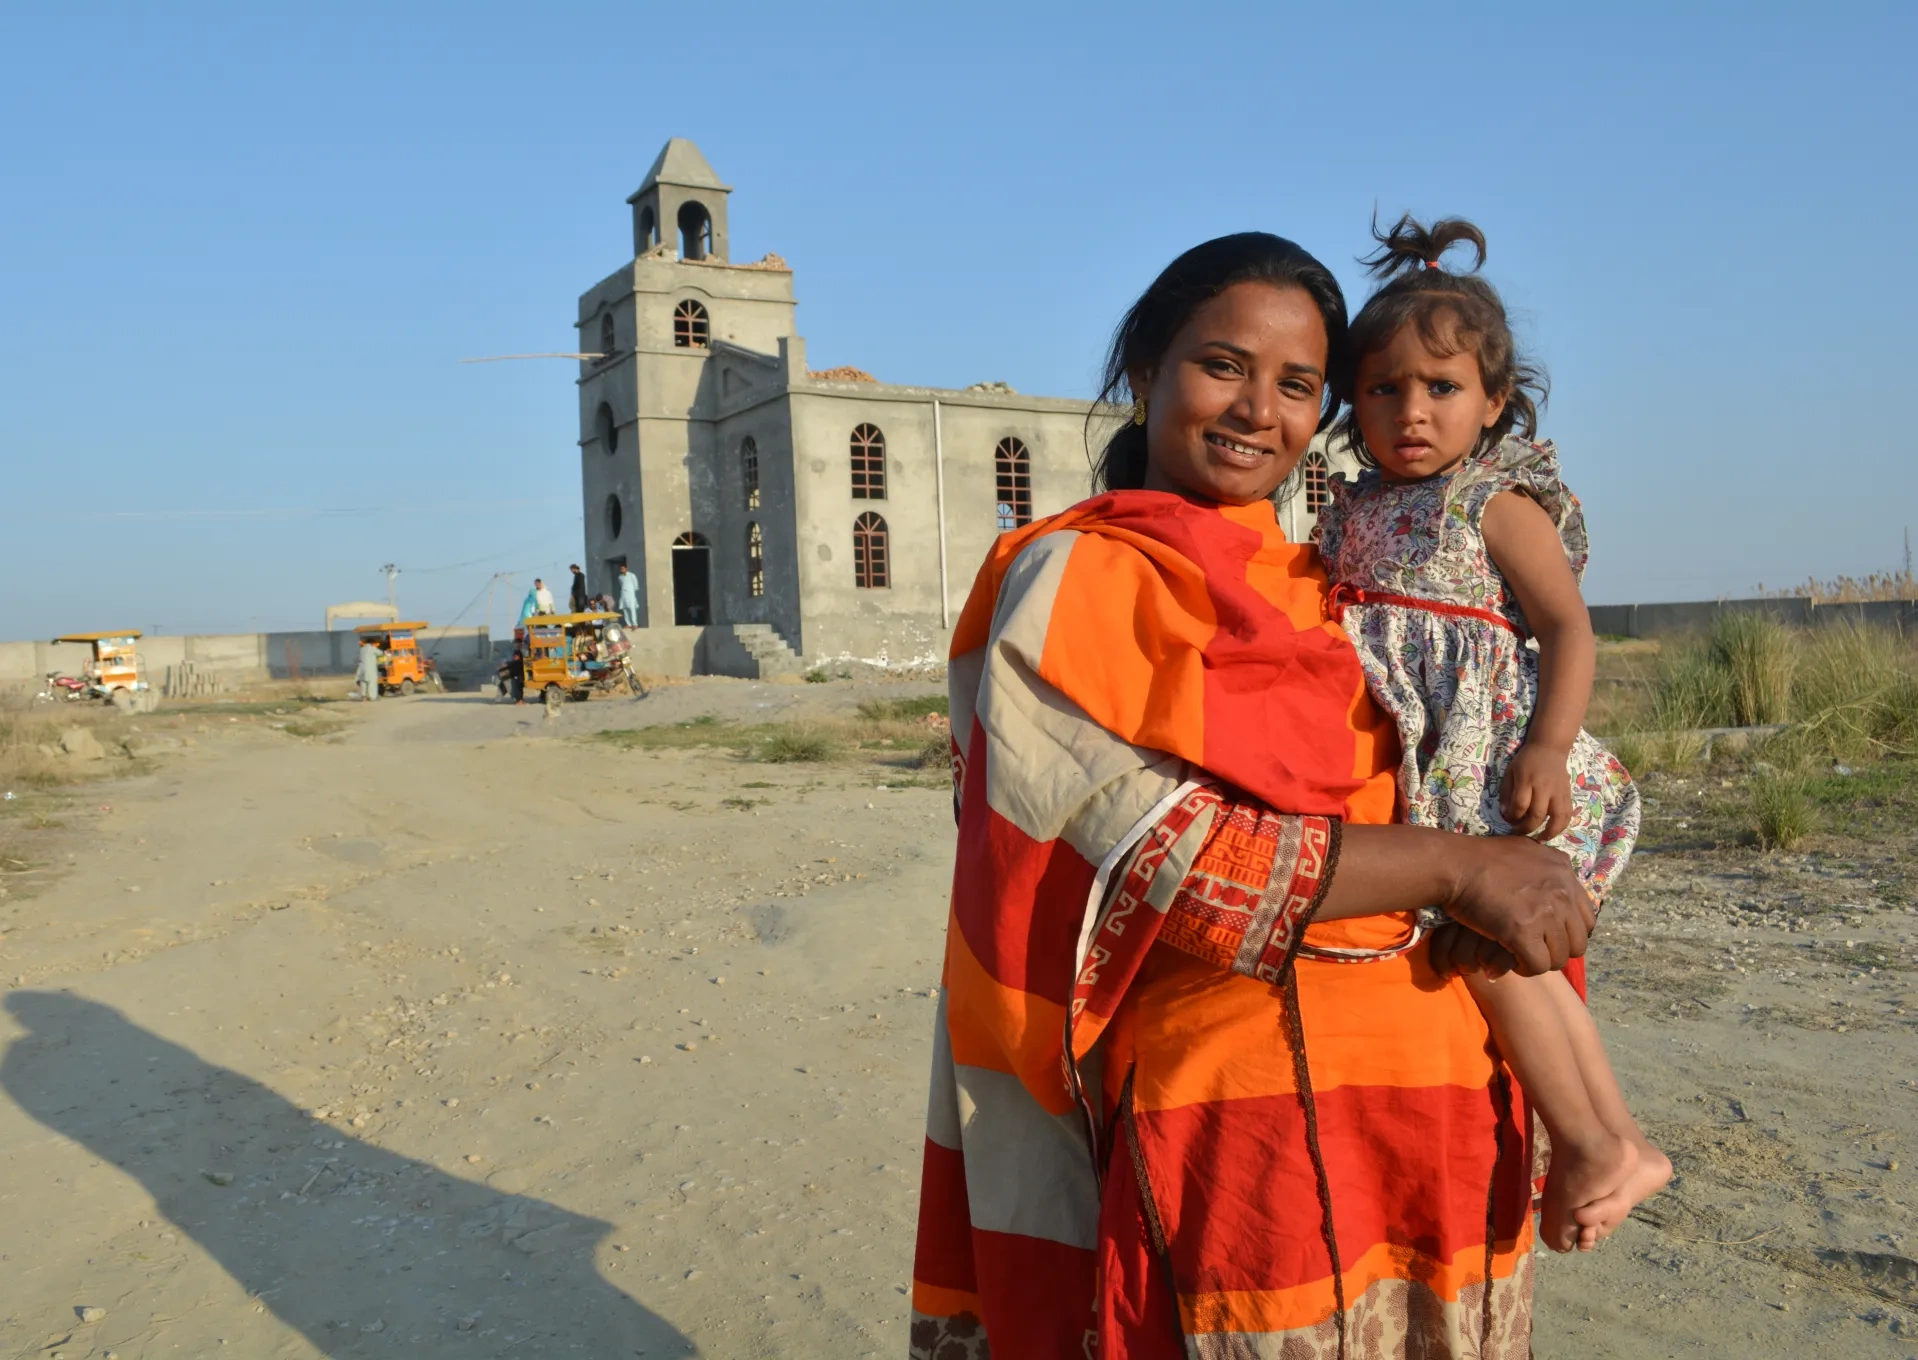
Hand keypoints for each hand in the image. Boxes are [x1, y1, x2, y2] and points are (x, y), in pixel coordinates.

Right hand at [1441, 834, 1593, 976]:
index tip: (1549, 937)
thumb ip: (1546, 869)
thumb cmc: (1480, 858)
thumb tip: (1557, 885)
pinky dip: (1525, 969)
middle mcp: (1562, 892)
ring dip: (1539, 961)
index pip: (1588, 918)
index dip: (1569, 933)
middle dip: (1556, 951)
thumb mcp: (1526, 851)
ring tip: (1520, 956)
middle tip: (1534, 950)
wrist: (1454, 864)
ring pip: (1559, 958)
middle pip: (1578, 943)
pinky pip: (1537, 966)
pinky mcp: (1523, 932)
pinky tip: (1511, 961)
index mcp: (1564, 871)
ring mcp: (1545, 912)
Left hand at [1501, 743, 1573, 840]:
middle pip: (1537, 814)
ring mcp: (1558, 792)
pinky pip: (1568, 814)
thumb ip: (1506, 793)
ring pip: (1557, 817)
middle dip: (1527, 828)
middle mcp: (1544, 787)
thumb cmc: (1526, 761)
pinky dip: (1562, 826)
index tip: (1509, 821)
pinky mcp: (1568, 795)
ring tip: (1540, 840)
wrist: (1549, 749)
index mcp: (1527, 780)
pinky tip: (1553, 833)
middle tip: (1519, 833)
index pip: (1520, 804)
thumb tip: (1505, 814)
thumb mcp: (1510, 772)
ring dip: (1549, 832)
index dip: (1513, 817)